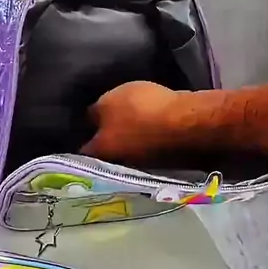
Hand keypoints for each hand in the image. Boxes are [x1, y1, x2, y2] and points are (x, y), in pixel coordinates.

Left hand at [80, 81, 225, 163]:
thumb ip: (93, 112)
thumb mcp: (108, 102)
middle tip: (103, 123)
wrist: (188, 122)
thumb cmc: (141, 111)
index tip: (78, 128)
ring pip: (129, 151)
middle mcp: (120, 166)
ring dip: (128, 140)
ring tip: (127, 122)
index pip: (81, 151)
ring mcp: (145, 165)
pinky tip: (148, 124)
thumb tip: (88, 120)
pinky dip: (146, 137)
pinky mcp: (166, 160)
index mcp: (102, 154)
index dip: (78, 138)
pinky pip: (149, 147)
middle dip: (105, 141)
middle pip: (107, 154)